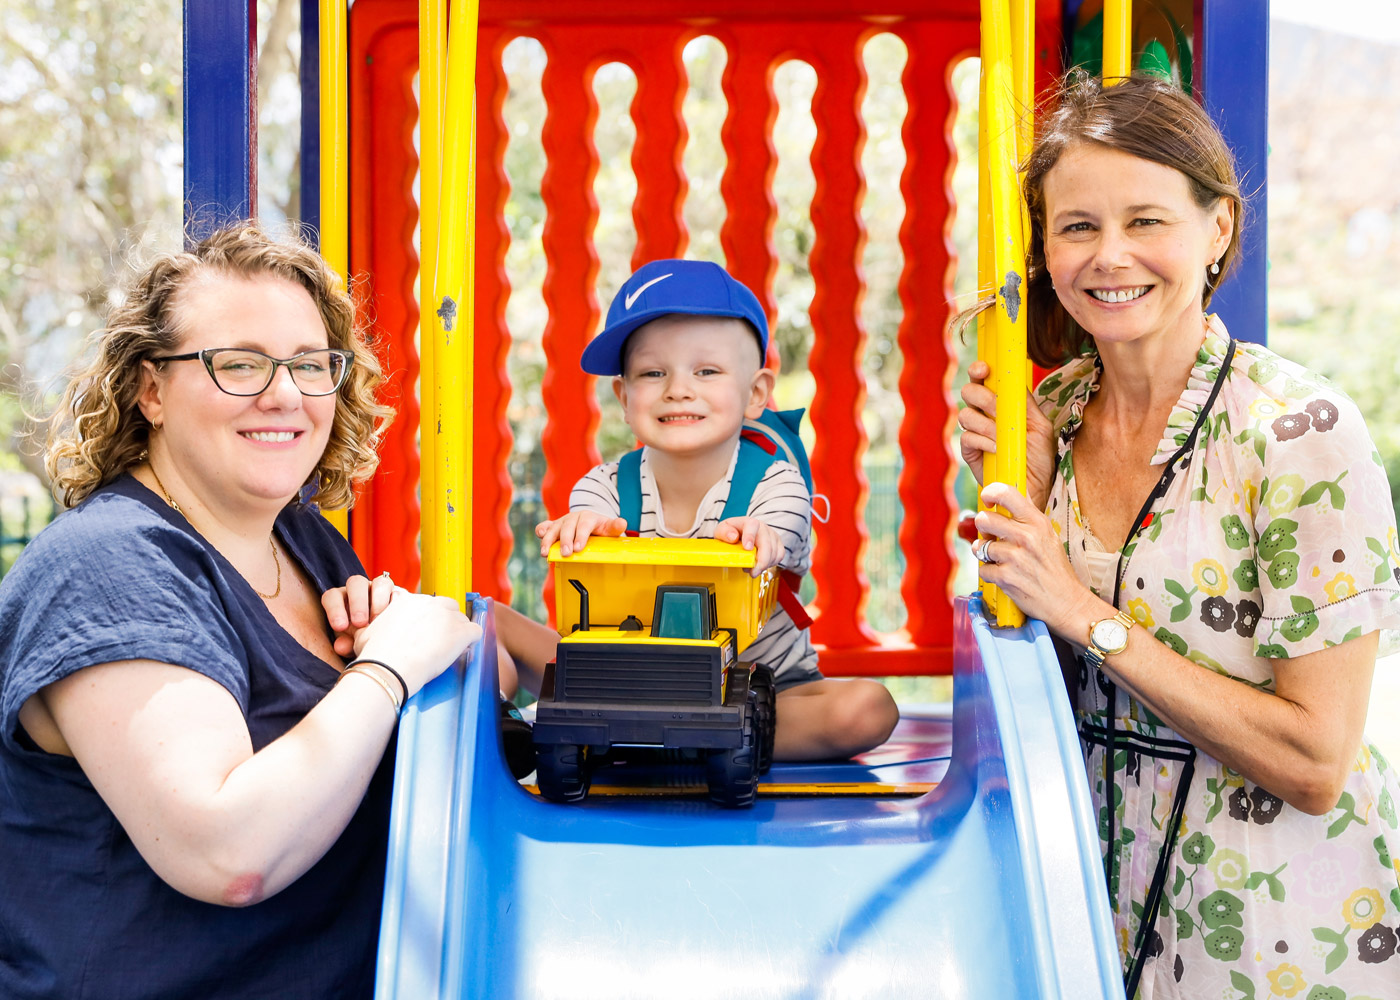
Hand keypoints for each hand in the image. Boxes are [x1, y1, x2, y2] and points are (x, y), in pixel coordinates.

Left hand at [322, 572, 396, 657]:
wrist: (387, 641)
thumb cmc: (363, 641)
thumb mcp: (353, 645)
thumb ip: (346, 644)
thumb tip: (340, 647)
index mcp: (343, 599)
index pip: (333, 596)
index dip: (335, 609)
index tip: (340, 626)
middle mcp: (361, 590)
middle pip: (356, 583)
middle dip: (358, 603)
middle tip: (360, 624)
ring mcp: (382, 590)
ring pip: (380, 582)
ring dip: (379, 601)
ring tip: (379, 622)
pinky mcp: (400, 594)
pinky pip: (400, 592)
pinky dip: (397, 604)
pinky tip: (396, 619)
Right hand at [353, 590, 481, 695]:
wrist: (389, 667)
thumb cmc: (374, 654)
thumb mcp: (366, 632)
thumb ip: (374, 624)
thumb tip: (368, 626)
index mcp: (409, 601)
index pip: (429, 605)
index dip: (430, 620)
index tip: (427, 633)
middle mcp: (430, 603)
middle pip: (448, 607)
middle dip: (446, 623)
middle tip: (440, 641)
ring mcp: (448, 616)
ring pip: (462, 620)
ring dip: (458, 633)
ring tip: (451, 650)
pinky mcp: (462, 631)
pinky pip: (476, 632)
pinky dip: (471, 642)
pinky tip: (463, 651)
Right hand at [535, 510, 626, 556]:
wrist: (590, 524)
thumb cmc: (600, 529)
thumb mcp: (608, 528)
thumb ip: (614, 527)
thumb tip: (622, 523)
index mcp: (588, 517)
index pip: (584, 525)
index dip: (581, 536)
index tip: (578, 549)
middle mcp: (573, 517)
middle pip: (567, 527)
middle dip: (565, 541)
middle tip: (566, 554)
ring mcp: (562, 521)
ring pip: (553, 528)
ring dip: (548, 540)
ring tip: (545, 553)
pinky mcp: (553, 526)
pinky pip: (544, 526)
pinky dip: (541, 530)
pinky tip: (539, 536)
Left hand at [715, 516, 781, 575]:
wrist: (740, 533)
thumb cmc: (731, 533)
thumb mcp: (722, 530)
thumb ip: (724, 532)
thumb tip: (733, 537)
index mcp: (748, 522)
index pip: (752, 526)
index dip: (750, 537)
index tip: (747, 548)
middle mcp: (763, 527)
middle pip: (767, 543)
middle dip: (761, 561)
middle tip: (753, 572)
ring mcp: (772, 535)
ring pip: (774, 552)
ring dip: (764, 565)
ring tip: (752, 568)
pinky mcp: (778, 544)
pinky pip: (779, 556)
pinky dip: (771, 564)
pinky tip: (761, 566)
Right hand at [958, 360, 1056, 510]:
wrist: (1033, 488)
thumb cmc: (1039, 458)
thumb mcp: (1041, 427)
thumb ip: (1027, 404)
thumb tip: (1012, 384)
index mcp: (1003, 404)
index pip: (985, 379)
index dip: (979, 370)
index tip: (983, 370)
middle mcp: (986, 414)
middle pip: (969, 392)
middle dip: (982, 397)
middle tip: (994, 408)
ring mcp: (975, 432)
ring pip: (966, 414)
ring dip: (986, 424)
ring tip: (1002, 438)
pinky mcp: (969, 450)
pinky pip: (967, 437)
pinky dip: (983, 442)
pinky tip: (996, 450)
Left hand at [973, 481, 1100, 637]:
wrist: (1067, 602)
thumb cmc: (1056, 569)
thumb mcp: (1048, 536)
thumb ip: (1028, 519)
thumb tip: (1008, 497)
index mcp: (1037, 523)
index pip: (1006, 493)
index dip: (990, 493)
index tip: (987, 498)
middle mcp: (1026, 537)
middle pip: (984, 519)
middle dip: (983, 528)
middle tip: (991, 536)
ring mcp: (1014, 558)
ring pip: (981, 546)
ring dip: (985, 553)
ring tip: (999, 559)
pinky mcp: (1005, 577)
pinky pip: (982, 569)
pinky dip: (989, 573)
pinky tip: (1003, 575)